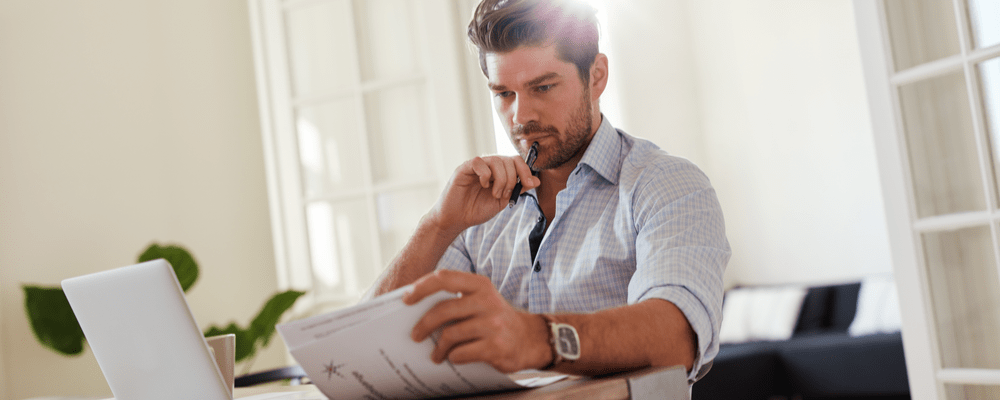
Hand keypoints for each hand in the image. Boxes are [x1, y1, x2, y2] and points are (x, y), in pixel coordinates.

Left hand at [404, 270, 550, 372]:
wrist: (529, 339)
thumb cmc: (495, 319)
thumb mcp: (480, 299)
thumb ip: (456, 298)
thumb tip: (416, 307)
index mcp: (480, 285)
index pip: (444, 278)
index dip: (421, 287)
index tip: (406, 299)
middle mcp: (487, 301)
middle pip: (443, 310)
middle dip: (423, 325)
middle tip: (415, 335)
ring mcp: (493, 324)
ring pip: (450, 335)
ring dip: (438, 348)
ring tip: (436, 354)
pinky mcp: (496, 347)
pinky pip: (461, 353)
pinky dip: (453, 358)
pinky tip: (454, 358)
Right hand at [427, 155, 539, 235]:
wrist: (457, 219)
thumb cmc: (477, 210)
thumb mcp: (502, 201)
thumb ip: (517, 189)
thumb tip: (536, 180)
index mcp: (498, 172)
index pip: (516, 161)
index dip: (525, 170)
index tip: (529, 183)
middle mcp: (488, 166)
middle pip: (508, 160)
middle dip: (512, 178)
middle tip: (504, 194)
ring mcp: (476, 166)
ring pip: (496, 160)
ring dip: (501, 179)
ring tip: (495, 194)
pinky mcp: (464, 168)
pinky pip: (479, 162)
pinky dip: (486, 175)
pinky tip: (484, 185)